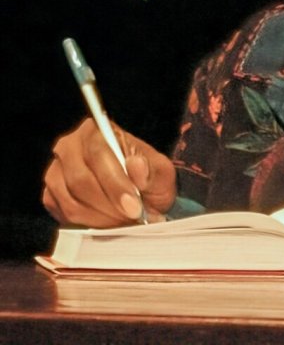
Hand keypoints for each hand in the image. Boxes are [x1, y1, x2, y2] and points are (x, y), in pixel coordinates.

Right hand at [42, 118, 175, 227]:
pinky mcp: (51, 196)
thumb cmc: (148, 178)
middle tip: (130, 219)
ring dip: (100, 217)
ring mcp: (56, 172)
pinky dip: (88, 223)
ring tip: (123, 222)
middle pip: (80, 180)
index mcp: (96, 131)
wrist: (138, 195)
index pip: (98, 154)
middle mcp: (69, 147)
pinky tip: (108, 223)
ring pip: (71, 201)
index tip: (134, 207)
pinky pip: (63, 214)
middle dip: (109, 205)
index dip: (116, 184)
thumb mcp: (161, 172)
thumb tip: (135, 166)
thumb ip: (152, 170)